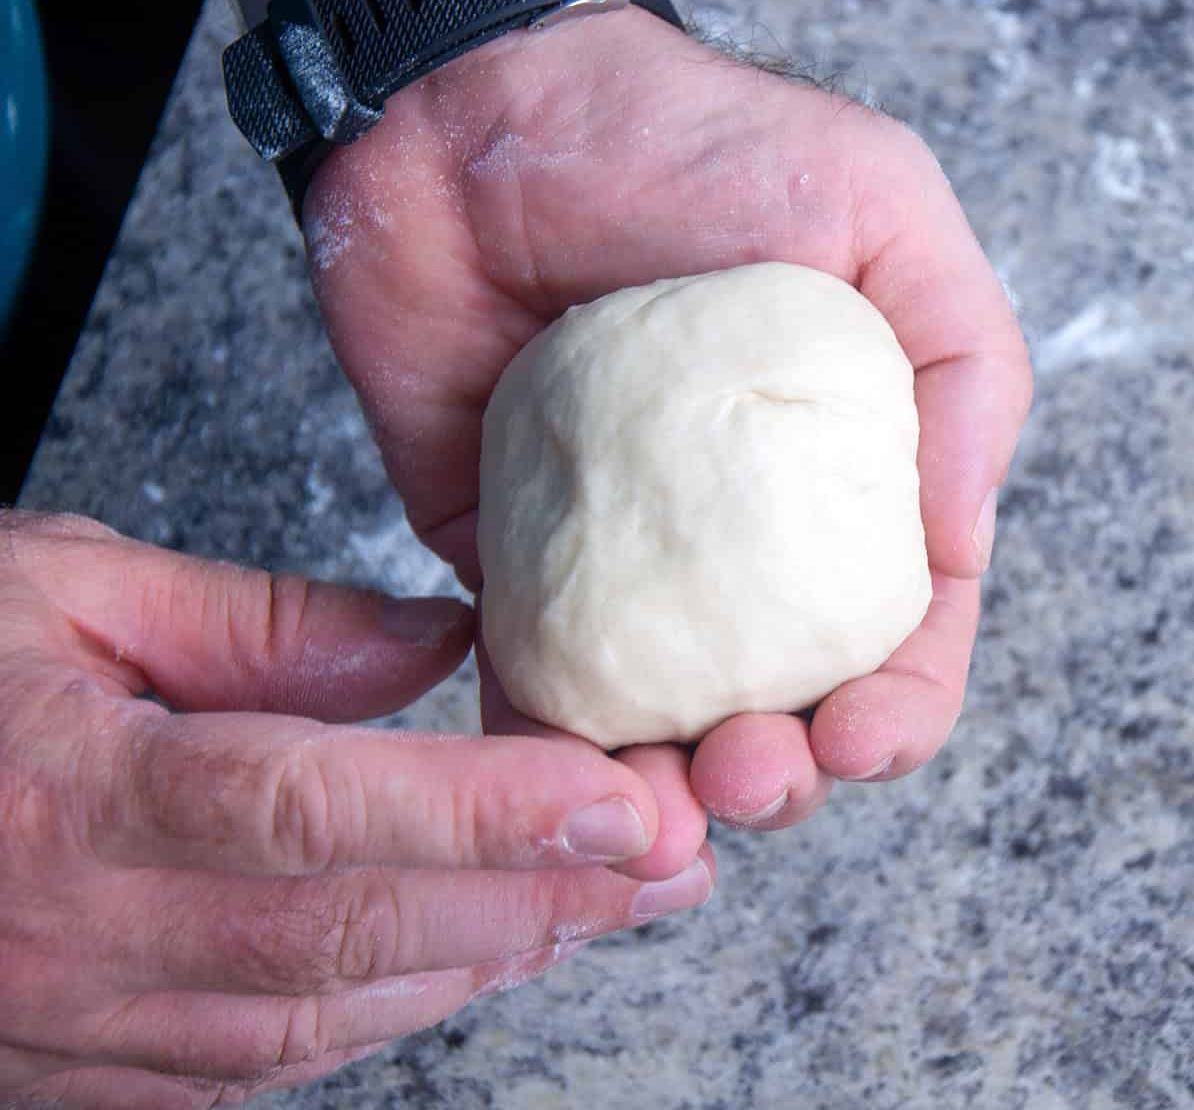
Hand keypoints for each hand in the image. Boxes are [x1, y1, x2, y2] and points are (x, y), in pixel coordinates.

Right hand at [0, 512, 712, 1108]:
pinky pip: (262, 1056)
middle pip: (349, 937)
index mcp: (69, 796)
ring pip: (322, 1015)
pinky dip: (390, 1008)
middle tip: (666, 861)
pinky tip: (474, 959)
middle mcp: (76, 935)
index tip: (621, 801)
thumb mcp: (69, 589)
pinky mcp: (78, 1061)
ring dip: (482, 961)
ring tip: (606, 905)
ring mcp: (73, 1024)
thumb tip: (430, 646)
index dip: (483, 815)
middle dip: (530, 903)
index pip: (314, 814)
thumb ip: (262, 625)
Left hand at [303, 9, 1030, 840]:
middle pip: (775, 698)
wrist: (468, 119)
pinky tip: (548, 780)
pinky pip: (525, 682)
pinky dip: (539, 749)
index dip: (899, 704)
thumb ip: (961, 366)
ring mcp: (615, 558)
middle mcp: (728, 534)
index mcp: (830, 473)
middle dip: (780, 772)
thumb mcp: (876, 210)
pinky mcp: (503, 561)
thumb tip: (960, 545)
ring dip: (662, 792)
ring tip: (657, 806)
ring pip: (654, 723)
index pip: (891, 624)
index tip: (867, 737)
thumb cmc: (679, 141)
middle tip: (749, 770)